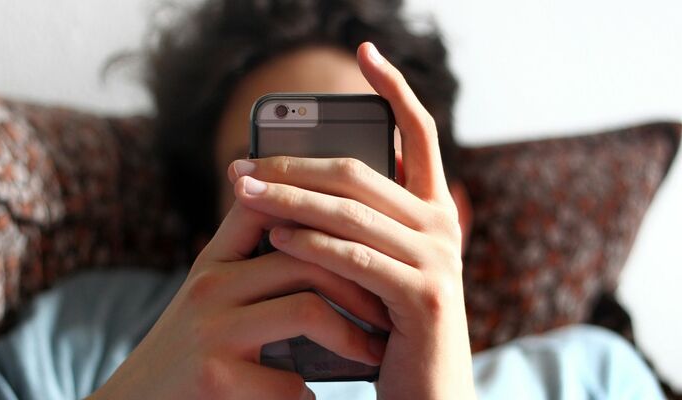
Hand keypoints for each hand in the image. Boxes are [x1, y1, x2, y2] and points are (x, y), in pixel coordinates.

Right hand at [89, 201, 391, 398]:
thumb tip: (319, 233)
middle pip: (305, 254)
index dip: (325, 209)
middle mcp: (210, 284)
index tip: (370, 233)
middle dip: (361, 282)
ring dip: (352, 336)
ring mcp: (209, 329)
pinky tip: (312, 397)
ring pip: (307, 308)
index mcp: (215, 259)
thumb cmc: (191, 349)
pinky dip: (311, 392)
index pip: (273, 205)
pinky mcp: (212, 377)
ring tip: (372, 353)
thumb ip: (254, 262)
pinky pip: (289, 378)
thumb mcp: (214, 294)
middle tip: (391, 305)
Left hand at [226, 42, 475, 398]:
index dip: (394, 88)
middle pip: (361, 172)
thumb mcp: (377, 266)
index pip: (419, 133)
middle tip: (240, 165)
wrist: (429, 395)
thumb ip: (355, 223)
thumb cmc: (391, 328)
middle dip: (295, 164)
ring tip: (240, 192)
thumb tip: (290, 183)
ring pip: (351, 212)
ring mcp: (437, 260)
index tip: (364, 50)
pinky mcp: (423, 297)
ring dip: (289, 199)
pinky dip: (312, 244)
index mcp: (431, 210)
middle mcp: (441, 225)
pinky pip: (355, 259)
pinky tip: (276, 236)